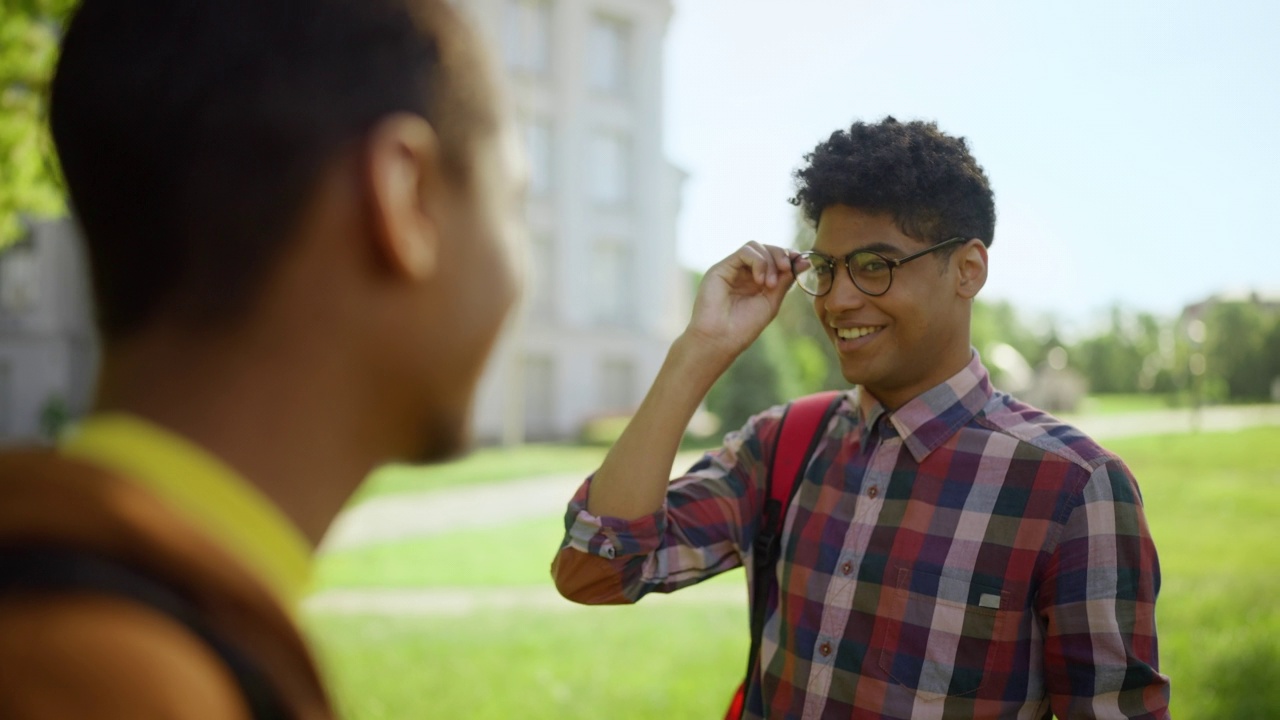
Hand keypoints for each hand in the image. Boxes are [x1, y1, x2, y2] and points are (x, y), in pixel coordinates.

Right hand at [683, 242, 796, 361]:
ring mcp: (732, 269)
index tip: (802, 262)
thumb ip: (784, 281)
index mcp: (756, 281)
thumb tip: (803, 261)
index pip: (774, 258)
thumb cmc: (743, 327)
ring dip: (770, 261)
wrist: (720, 339)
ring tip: (770, 284)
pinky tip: (760, 281)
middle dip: (781, 256)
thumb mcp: (771, 302)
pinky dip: (758, 262)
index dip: (789, 257)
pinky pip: (745, 252)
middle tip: (787, 270)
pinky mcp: (721, 268)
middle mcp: (743, 273)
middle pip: (766, 249)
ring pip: (755, 247)